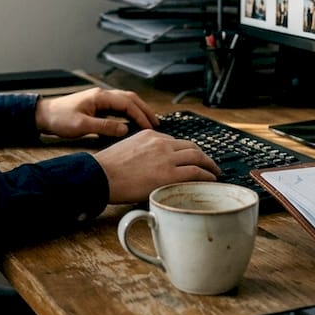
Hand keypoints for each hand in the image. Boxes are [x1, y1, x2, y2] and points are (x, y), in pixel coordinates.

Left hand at [34, 87, 157, 138]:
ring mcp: (99, 99)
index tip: (150, 127)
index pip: (127, 103)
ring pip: (124, 101)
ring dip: (137, 110)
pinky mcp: (96, 106)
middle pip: (130, 98)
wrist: (43, 115)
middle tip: (156, 123)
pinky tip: (131, 122)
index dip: (140, 115)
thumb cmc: (59, 119)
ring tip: (148, 122)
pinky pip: (117, 107)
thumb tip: (125, 128)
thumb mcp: (82, 126)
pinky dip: (128, 113)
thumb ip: (104, 127)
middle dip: (144, 110)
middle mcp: (102, 95)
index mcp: (100, 97)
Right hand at [93, 131, 219, 203]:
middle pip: (191, 146)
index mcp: (150, 135)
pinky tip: (211, 179)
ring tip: (214, 172)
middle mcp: (161, 143)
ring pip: (197, 156)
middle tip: (209, 164)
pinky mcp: (169, 174)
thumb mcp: (126, 149)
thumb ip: (142, 152)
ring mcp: (167, 158)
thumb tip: (148, 165)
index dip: (185, 152)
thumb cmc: (107, 169)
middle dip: (202, 155)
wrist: (100, 176)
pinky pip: (195, 172)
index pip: (175, 142)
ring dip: (209, 164)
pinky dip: (207, 175)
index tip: (190, 159)